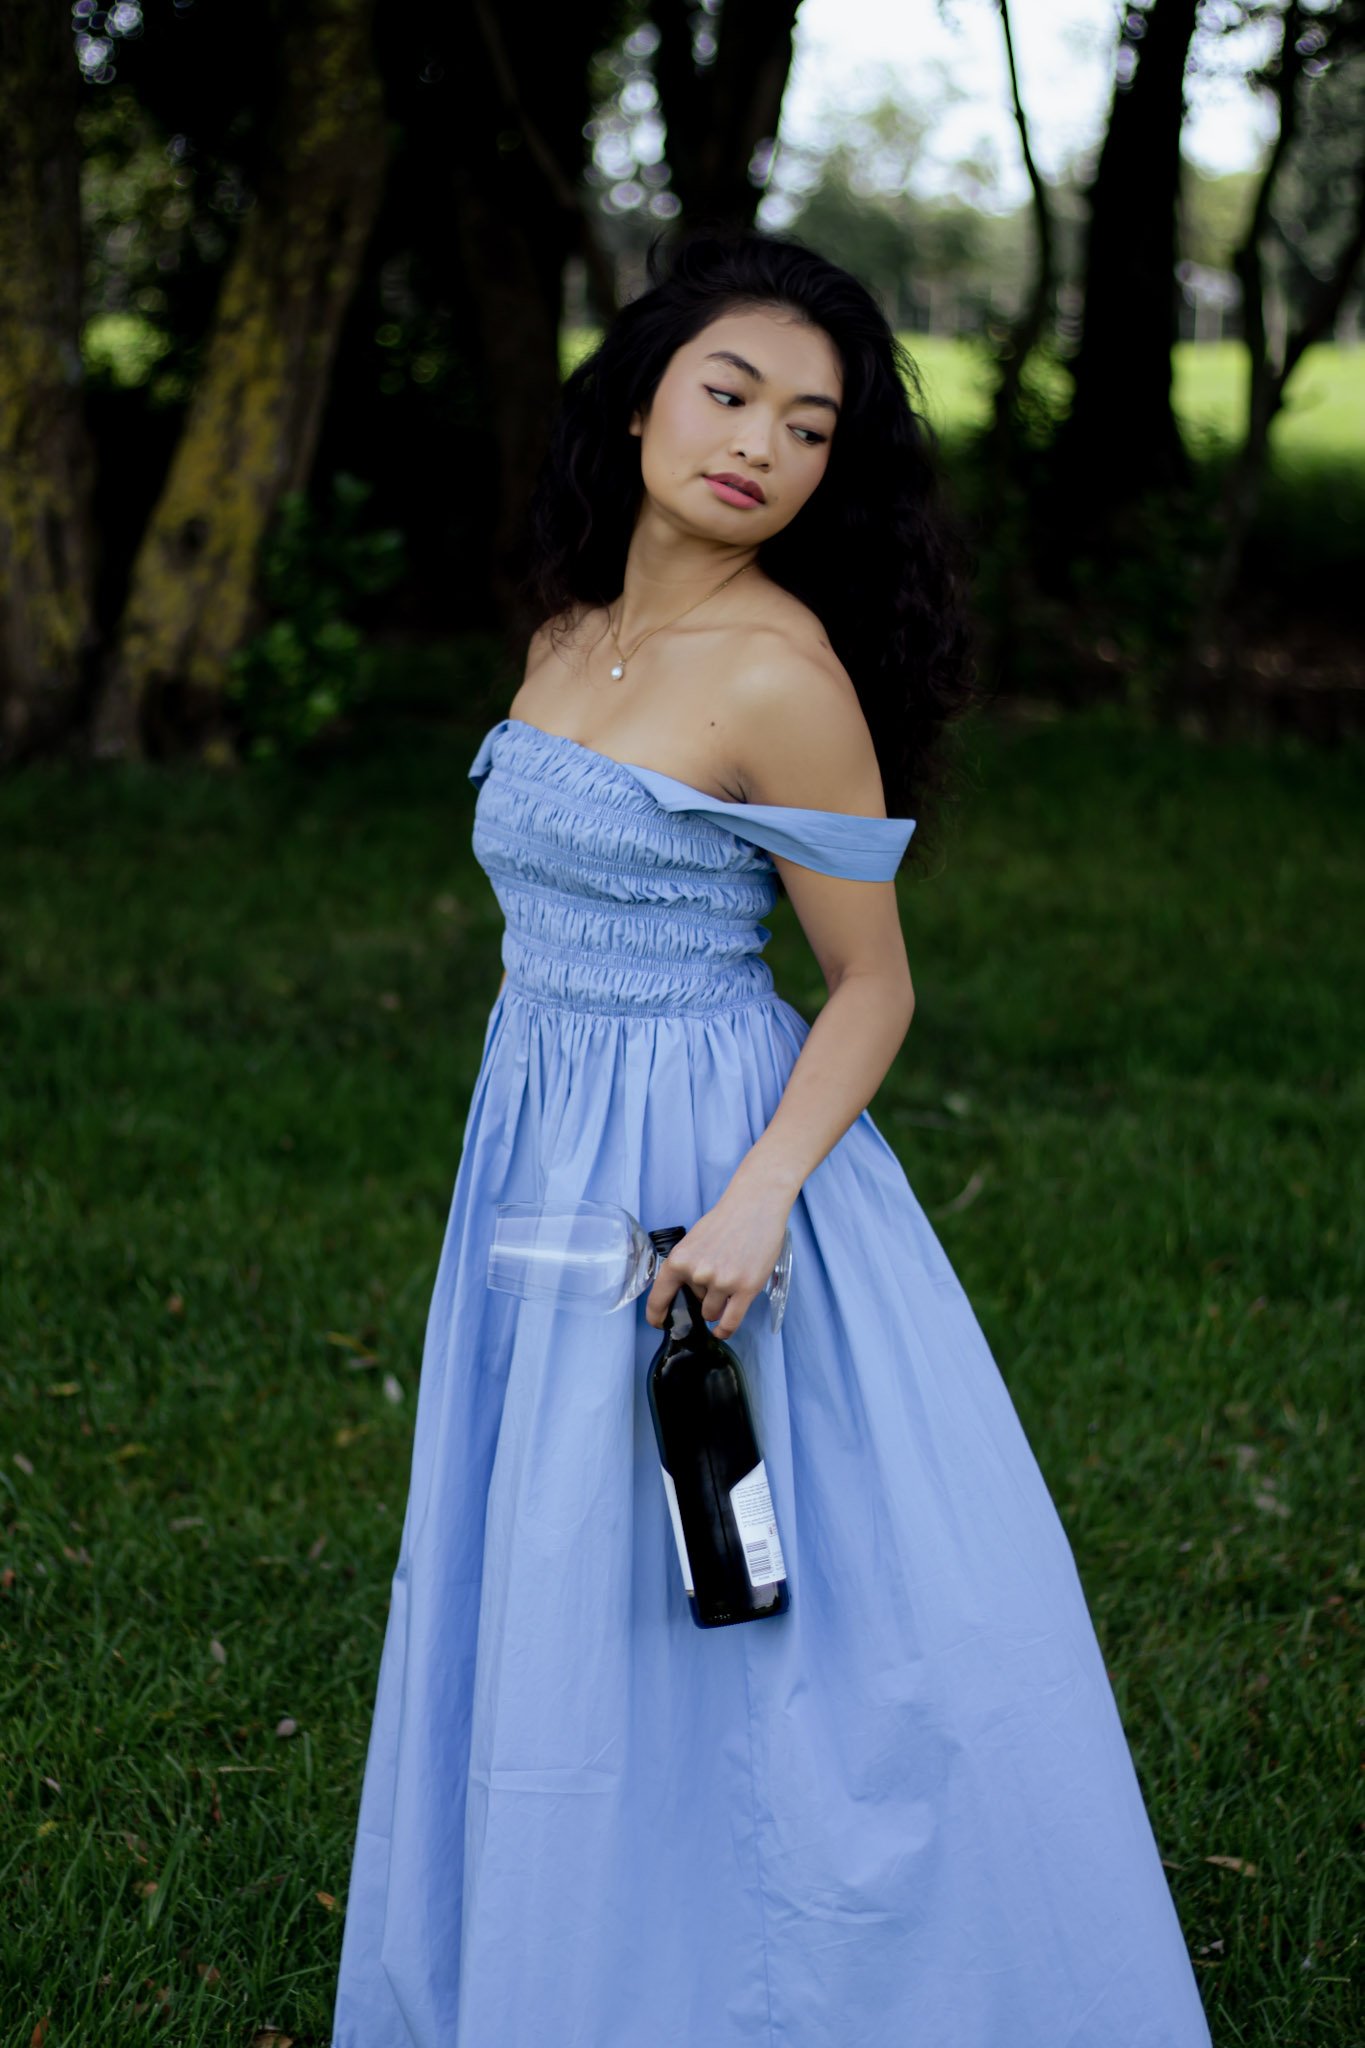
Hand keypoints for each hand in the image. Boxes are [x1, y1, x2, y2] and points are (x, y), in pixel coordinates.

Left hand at [643, 1188, 791, 1339]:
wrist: (755, 1205)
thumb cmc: (725, 1221)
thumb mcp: (693, 1242)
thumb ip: (686, 1267)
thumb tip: (684, 1294)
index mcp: (679, 1260)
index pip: (659, 1297)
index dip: (657, 1315)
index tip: (659, 1323)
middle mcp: (698, 1274)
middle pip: (693, 1305)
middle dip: (703, 1297)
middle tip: (719, 1274)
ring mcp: (722, 1282)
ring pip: (711, 1313)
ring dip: (718, 1306)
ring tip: (729, 1282)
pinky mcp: (745, 1288)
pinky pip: (730, 1322)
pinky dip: (724, 1330)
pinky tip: (722, 1330)